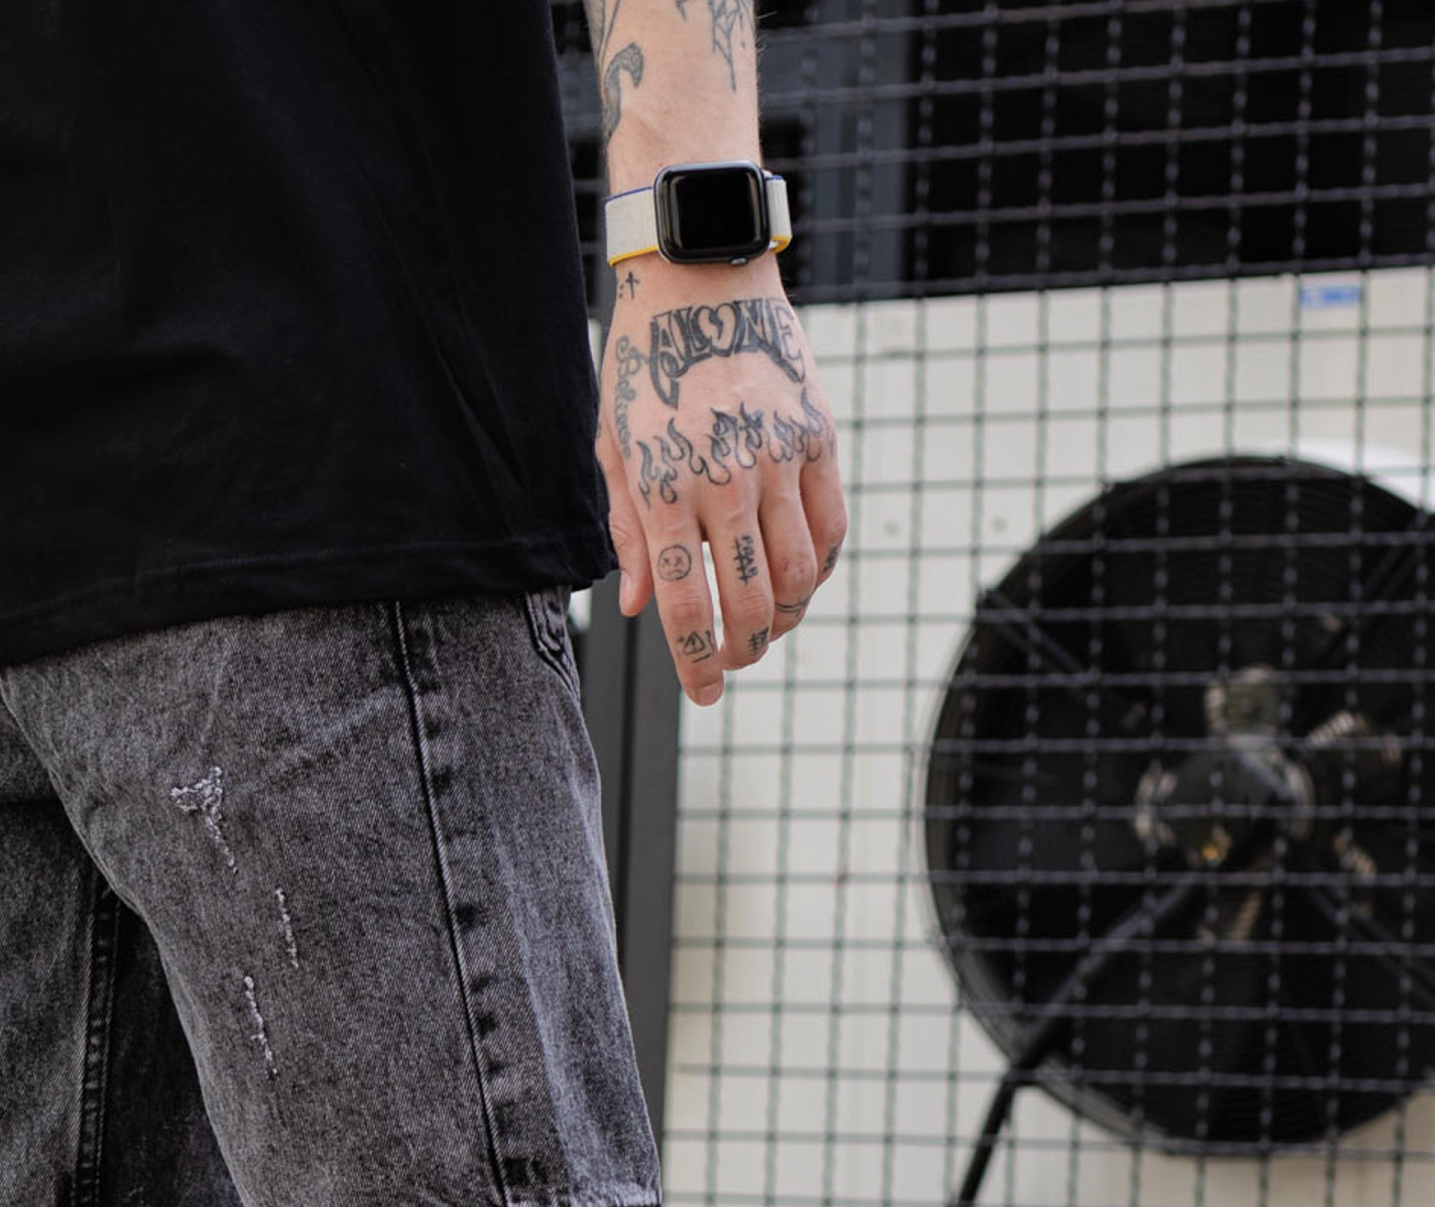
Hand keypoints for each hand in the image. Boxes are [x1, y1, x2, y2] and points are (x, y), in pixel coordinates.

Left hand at [597, 258, 846, 705]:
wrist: (701, 274)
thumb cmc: (643, 362)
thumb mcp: (611, 446)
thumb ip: (626, 532)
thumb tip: (632, 610)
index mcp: (664, 486)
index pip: (685, 605)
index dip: (695, 664)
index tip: (702, 695)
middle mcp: (727, 478)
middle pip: (750, 602)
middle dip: (741, 650)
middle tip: (732, 662)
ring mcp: (781, 457)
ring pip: (800, 577)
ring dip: (785, 619)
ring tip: (765, 626)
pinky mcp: (820, 436)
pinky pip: (833, 529)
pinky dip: (819, 571)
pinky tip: (798, 581)